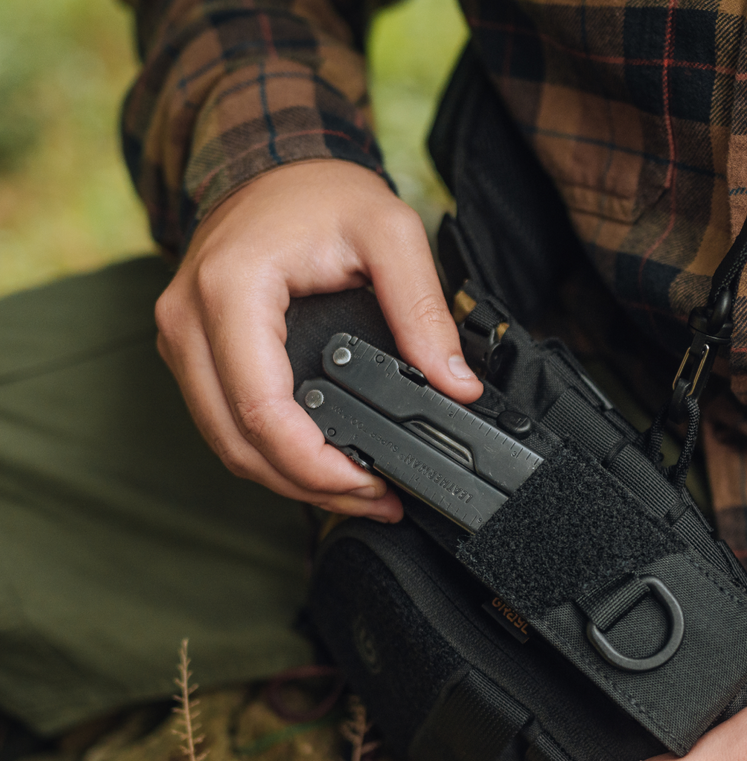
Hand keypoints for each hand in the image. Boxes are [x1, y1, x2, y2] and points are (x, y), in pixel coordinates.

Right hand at [154, 160, 482, 518]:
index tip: (368, 484)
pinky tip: (322, 466)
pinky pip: (226, 425)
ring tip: (360, 493)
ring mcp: (182, 341)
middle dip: (310, 488)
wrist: (271, 165)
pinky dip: (272, 456)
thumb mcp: (390, 231)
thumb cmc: (320, 192)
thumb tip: (456, 384)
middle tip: (376, 501)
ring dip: (291, 482)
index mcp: (230, 291)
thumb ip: (423, 309)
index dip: (315, 467)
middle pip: (238, 443)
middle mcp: (188, 321)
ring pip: (227, 444)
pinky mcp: (193, 355)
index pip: (261, 411)